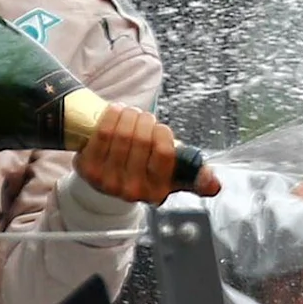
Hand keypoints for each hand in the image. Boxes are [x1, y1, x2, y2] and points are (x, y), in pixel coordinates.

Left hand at [74, 102, 216, 204]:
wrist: (108, 178)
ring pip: (123, 133)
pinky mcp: (87, 169)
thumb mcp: (173, 176)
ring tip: (131, 113)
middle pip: (142, 139)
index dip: (164, 134)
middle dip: (145, 120)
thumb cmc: (146, 170)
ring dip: (130, 115)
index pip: (166, 153)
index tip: (160, 128)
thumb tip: (215, 184)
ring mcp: (106, 181)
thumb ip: (196, 178)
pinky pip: (103, 132)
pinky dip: (112, 115)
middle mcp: (132, 191)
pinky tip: (117, 112)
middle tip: (144, 117)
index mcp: (157, 191)